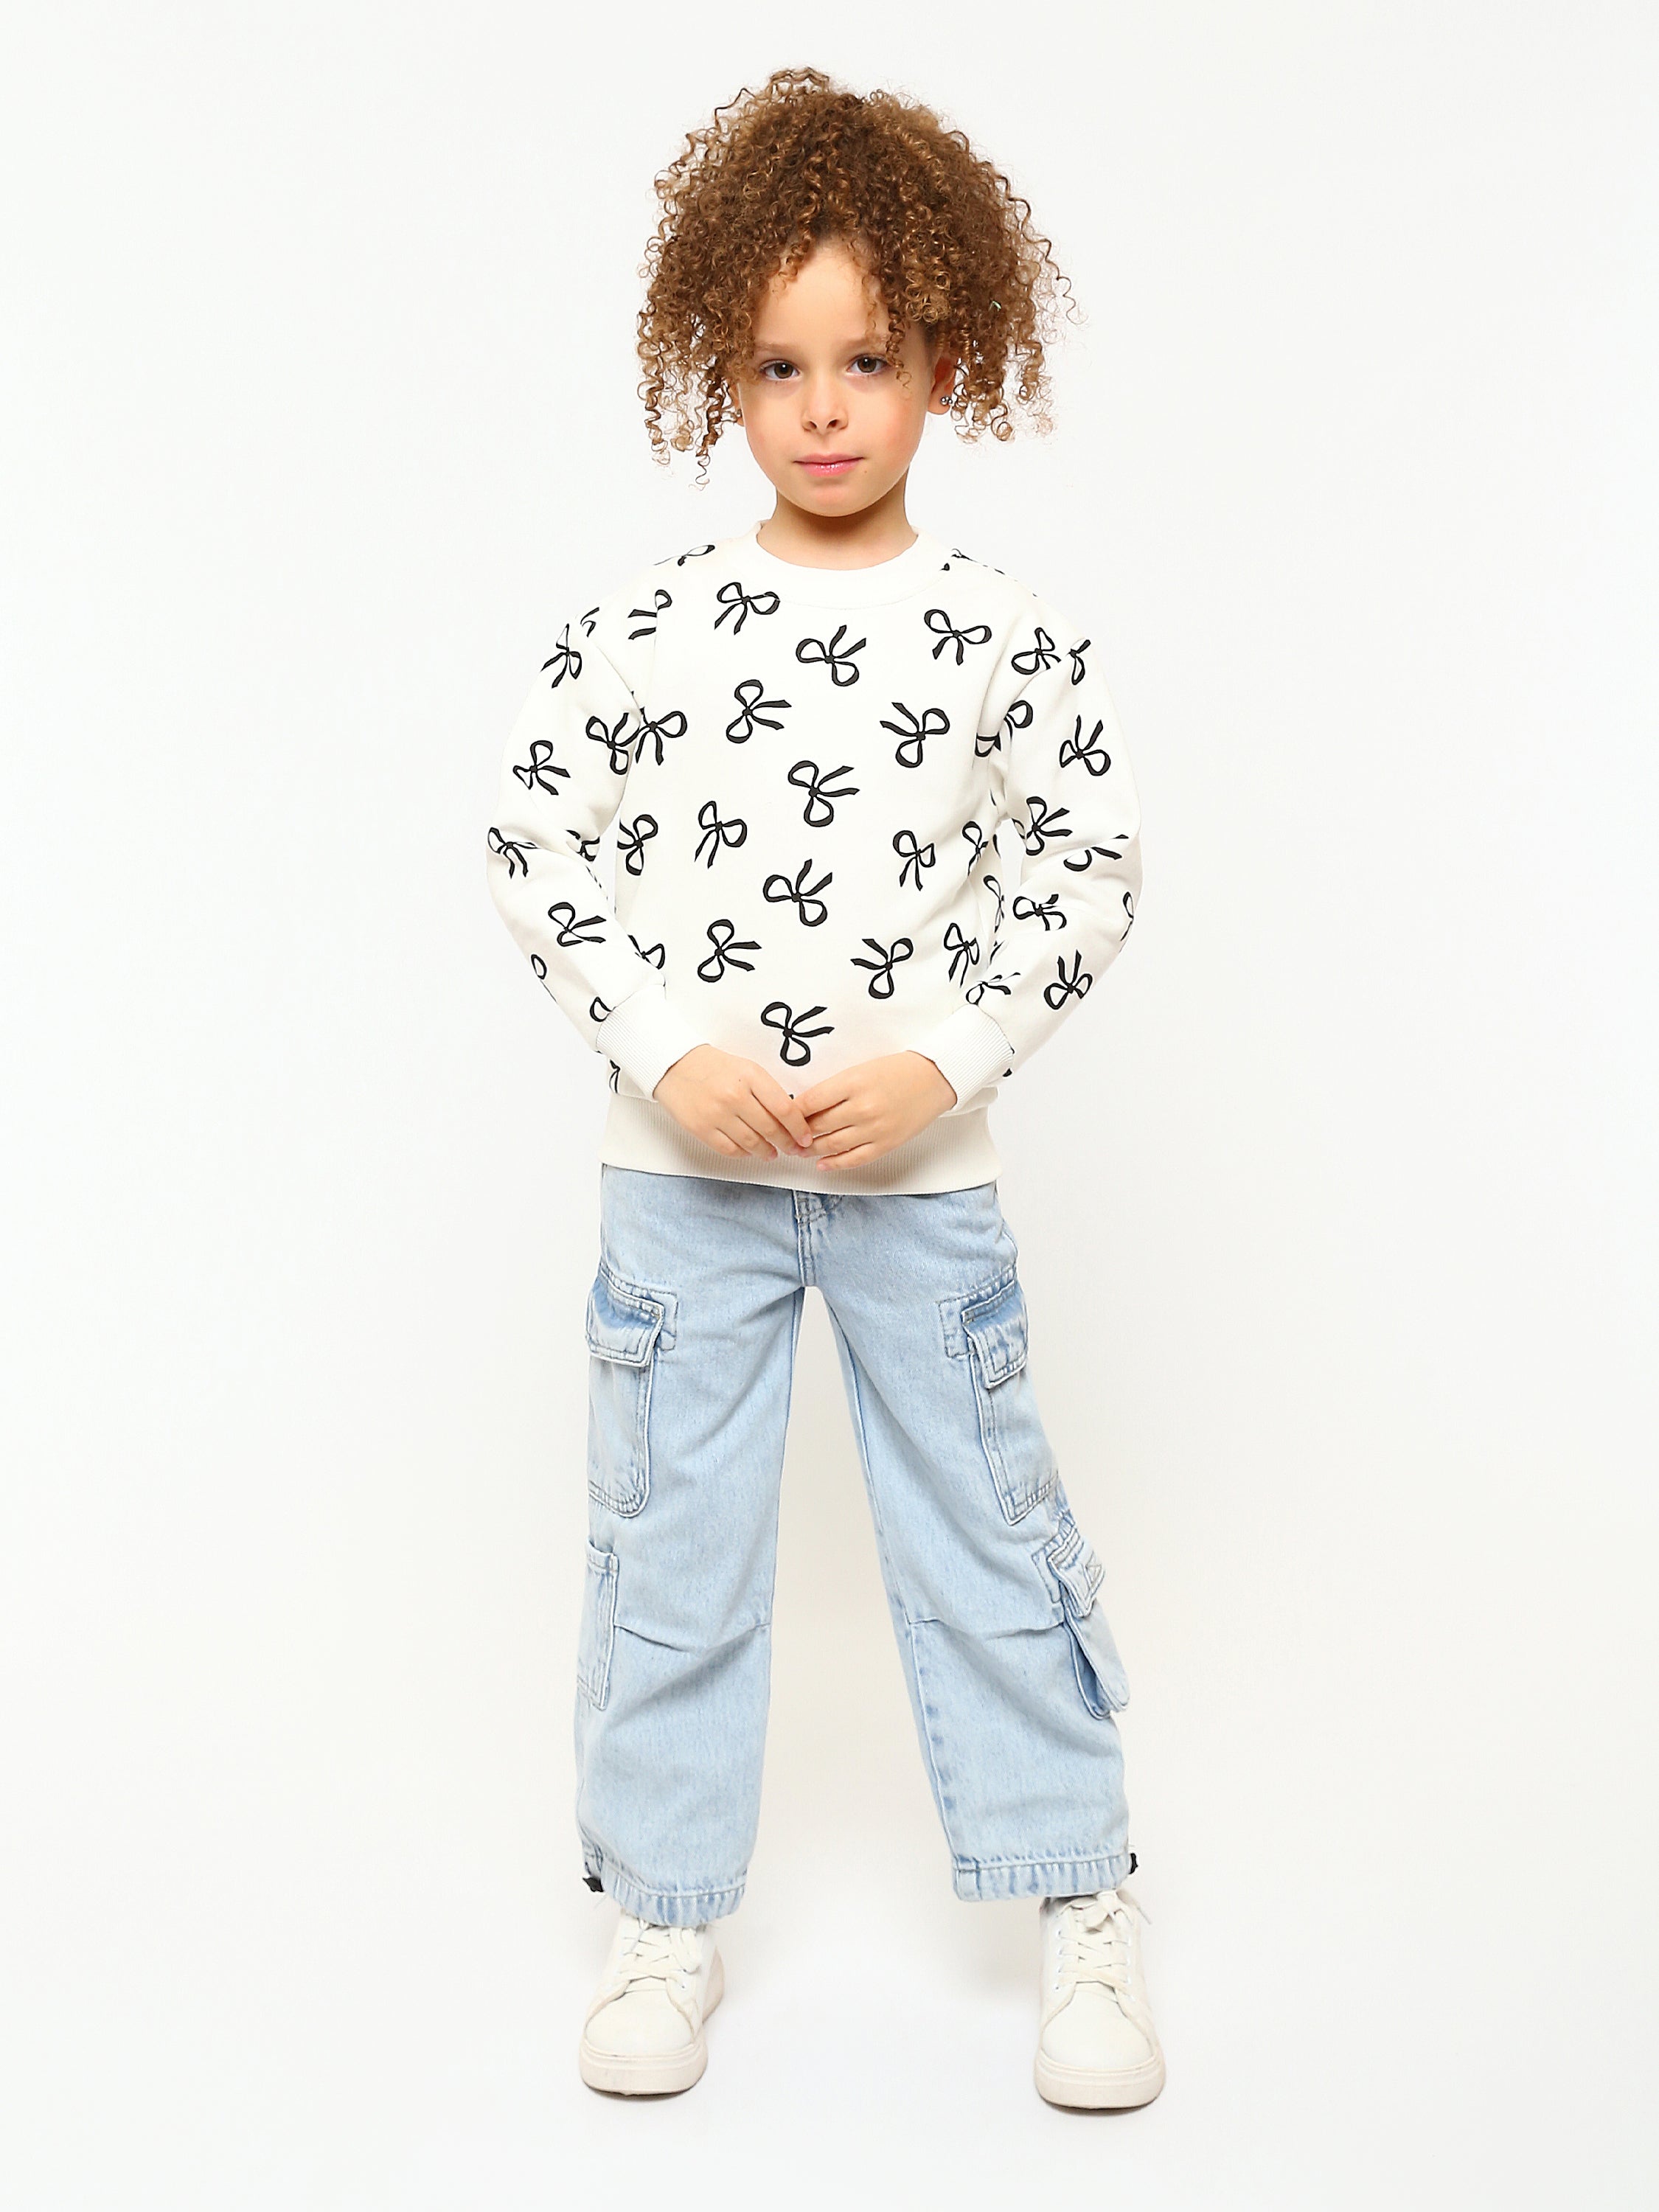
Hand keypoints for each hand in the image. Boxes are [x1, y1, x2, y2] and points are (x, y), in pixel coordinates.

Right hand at [653, 1044, 817, 1161]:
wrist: (674, 1065)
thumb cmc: (713, 1067)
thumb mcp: (746, 1068)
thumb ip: (767, 1090)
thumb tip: (790, 1118)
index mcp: (750, 1076)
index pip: (784, 1108)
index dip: (799, 1128)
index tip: (805, 1136)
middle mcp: (734, 1095)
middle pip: (770, 1129)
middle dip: (787, 1143)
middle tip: (793, 1148)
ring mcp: (716, 1114)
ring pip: (752, 1143)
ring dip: (767, 1151)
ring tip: (772, 1153)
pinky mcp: (701, 1128)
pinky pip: (730, 1149)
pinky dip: (744, 1154)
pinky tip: (749, 1151)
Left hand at [791, 1052, 957, 1171]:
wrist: (934, 1078)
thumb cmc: (897, 1070)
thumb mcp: (860, 1070)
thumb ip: (835, 1088)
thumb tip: (806, 1107)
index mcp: (853, 1082)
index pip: (810, 1101)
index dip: (792, 1112)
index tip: (783, 1116)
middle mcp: (862, 1107)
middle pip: (818, 1125)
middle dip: (798, 1134)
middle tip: (786, 1137)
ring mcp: (875, 1128)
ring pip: (832, 1144)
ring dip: (811, 1150)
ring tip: (799, 1151)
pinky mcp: (886, 1144)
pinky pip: (854, 1159)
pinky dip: (835, 1163)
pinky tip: (822, 1163)